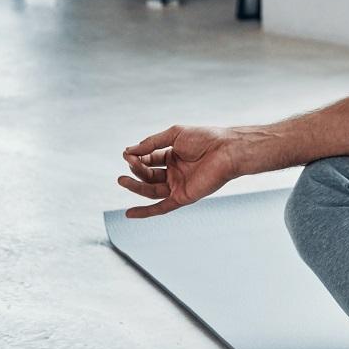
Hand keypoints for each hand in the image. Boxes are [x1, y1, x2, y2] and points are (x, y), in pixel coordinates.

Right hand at [118, 124, 241, 218]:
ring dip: (135, 186)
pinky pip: (161, 207)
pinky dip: (145, 212)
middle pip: (148, 174)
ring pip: (150, 189)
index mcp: (174, 156)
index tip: (127, 154)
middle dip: (137, 168)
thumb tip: (128, 151)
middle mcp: (175, 172)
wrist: (226, 150)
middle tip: (130, 162)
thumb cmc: (205, 139)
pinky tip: (129, 213)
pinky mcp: (183, 197)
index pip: (149, 159)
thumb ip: (151, 143)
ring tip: (122, 180)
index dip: (137, 157)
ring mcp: (178, 185)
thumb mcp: (174, 135)